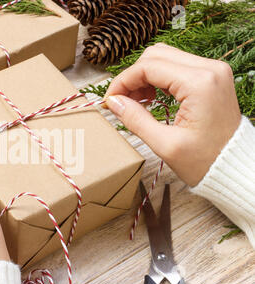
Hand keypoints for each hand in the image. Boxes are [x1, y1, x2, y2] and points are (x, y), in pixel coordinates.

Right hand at [105, 43, 241, 185]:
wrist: (235, 166)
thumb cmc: (207, 161)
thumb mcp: (165, 145)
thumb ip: (136, 119)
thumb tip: (114, 102)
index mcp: (200, 83)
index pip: (148, 66)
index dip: (123, 81)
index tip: (110, 100)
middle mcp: (209, 69)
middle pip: (155, 55)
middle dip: (132, 76)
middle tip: (120, 101)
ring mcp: (212, 70)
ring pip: (165, 57)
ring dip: (143, 76)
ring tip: (134, 101)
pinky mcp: (211, 77)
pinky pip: (177, 66)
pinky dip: (157, 78)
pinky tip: (150, 97)